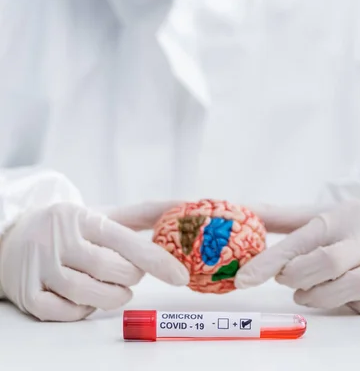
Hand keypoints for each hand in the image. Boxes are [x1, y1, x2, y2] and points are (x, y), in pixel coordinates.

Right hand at [0, 201, 187, 321]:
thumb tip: (185, 204)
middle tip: (132, 272)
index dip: (155, 260)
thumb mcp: (103, 214)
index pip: (125, 239)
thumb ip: (144, 213)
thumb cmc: (71, 227)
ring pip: (88, 294)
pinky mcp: (28, 293)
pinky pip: (64, 313)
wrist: (13, 236)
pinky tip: (88, 299)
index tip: (180, 276)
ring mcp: (41, 267)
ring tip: (118, 288)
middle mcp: (59, 239)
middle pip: (110, 270)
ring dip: (113, 297)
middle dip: (131, 277)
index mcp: (82, 217)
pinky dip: (83, 311)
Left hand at [235, 200, 359, 314]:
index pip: (298, 241)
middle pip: (327, 263)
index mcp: (336, 220)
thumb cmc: (351, 221)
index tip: (244, 279)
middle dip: (299, 276)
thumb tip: (244, 211)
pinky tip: (343, 297)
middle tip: (285, 279)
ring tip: (305, 292)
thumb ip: (280, 216)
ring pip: (353, 288)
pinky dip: (354, 306)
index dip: (268, 263)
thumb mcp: (318, 213)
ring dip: (322, 296)